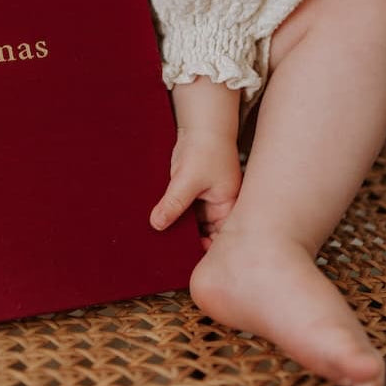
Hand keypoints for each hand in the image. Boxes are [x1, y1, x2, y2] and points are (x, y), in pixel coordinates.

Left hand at [150, 127, 242, 245]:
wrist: (200, 125)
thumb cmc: (205, 149)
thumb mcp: (188, 179)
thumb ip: (174, 203)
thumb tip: (157, 224)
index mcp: (228, 207)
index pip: (219, 238)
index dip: (203, 250)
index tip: (183, 260)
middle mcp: (218, 206)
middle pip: (203, 233)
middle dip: (187, 241)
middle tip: (166, 253)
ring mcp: (204, 199)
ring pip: (190, 222)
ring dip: (177, 227)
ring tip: (158, 240)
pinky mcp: (191, 192)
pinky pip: (181, 209)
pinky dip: (171, 213)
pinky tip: (157, 220)